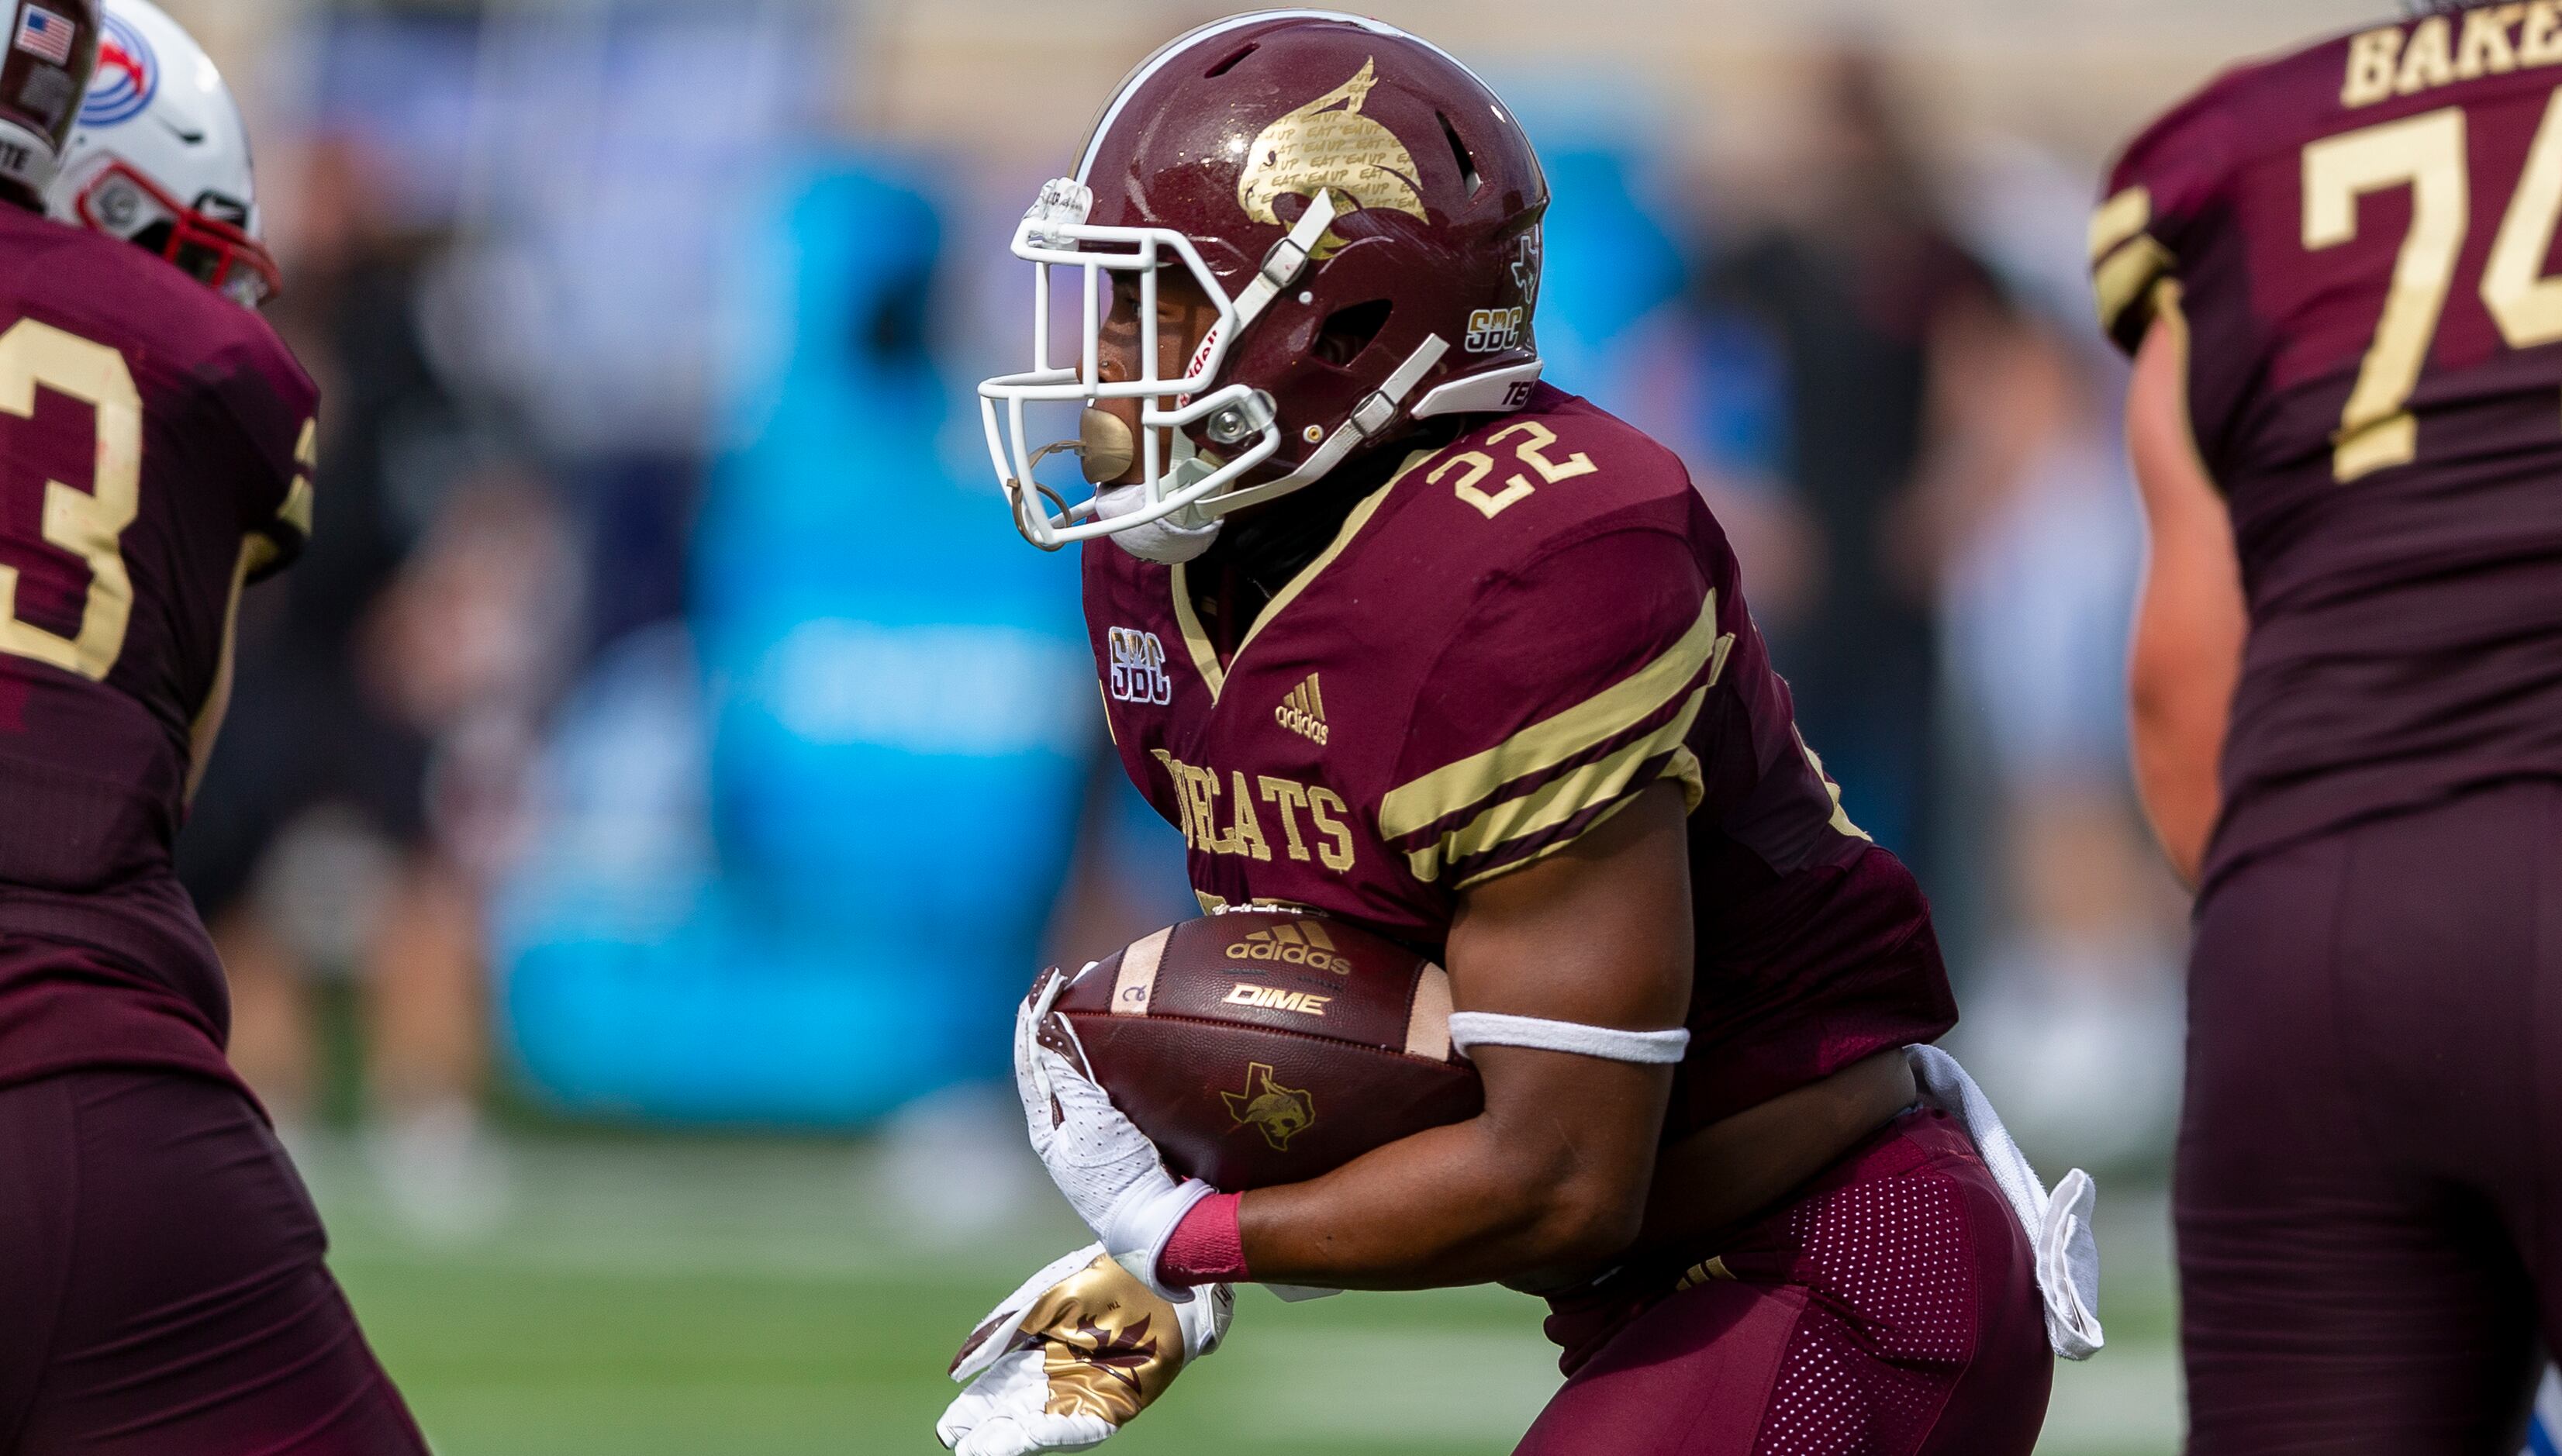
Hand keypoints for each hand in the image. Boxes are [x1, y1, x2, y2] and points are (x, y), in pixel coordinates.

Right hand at [938, 1244, 1233, 1455]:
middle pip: (1013, 1413)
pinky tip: (1028, 1437)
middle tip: (960, 1446)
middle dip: (987, 1431)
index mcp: (1037, 1352)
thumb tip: (958, 1369)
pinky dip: (1053, 1432)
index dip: (973, 1409)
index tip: (949, 1428)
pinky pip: (1079, 1426)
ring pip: (1039, 1425)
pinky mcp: (1114, 1405)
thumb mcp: (1038, 1304)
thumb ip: (999, 1335)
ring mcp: (1084, 1393)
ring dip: (1010, 1439)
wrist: (1149, 1273)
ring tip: (979, 1452)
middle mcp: (1057, 1378)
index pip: (996, 1388)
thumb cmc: (1096, 1280)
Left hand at [1014, 967, 1213, 1296]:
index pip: (1031, 1059)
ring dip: (1092, 1033)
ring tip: (1108, 996)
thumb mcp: (1090, 1121)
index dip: (1035, 1016)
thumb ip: (1069, 1074)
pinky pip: (1116, 1084)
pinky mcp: (1130, 1134)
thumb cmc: (1120, 1177)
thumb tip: (1047, 1028)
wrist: (1164, 1226)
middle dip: (1063, 1018)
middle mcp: (1068, 1127)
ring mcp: (1099, 1132)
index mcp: (1047, 1127)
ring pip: (1085, 1070)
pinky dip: (1120, 1056)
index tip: (1051, 979)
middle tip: (1082, 978)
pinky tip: (1139, 1039)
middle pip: (1056, 1060)